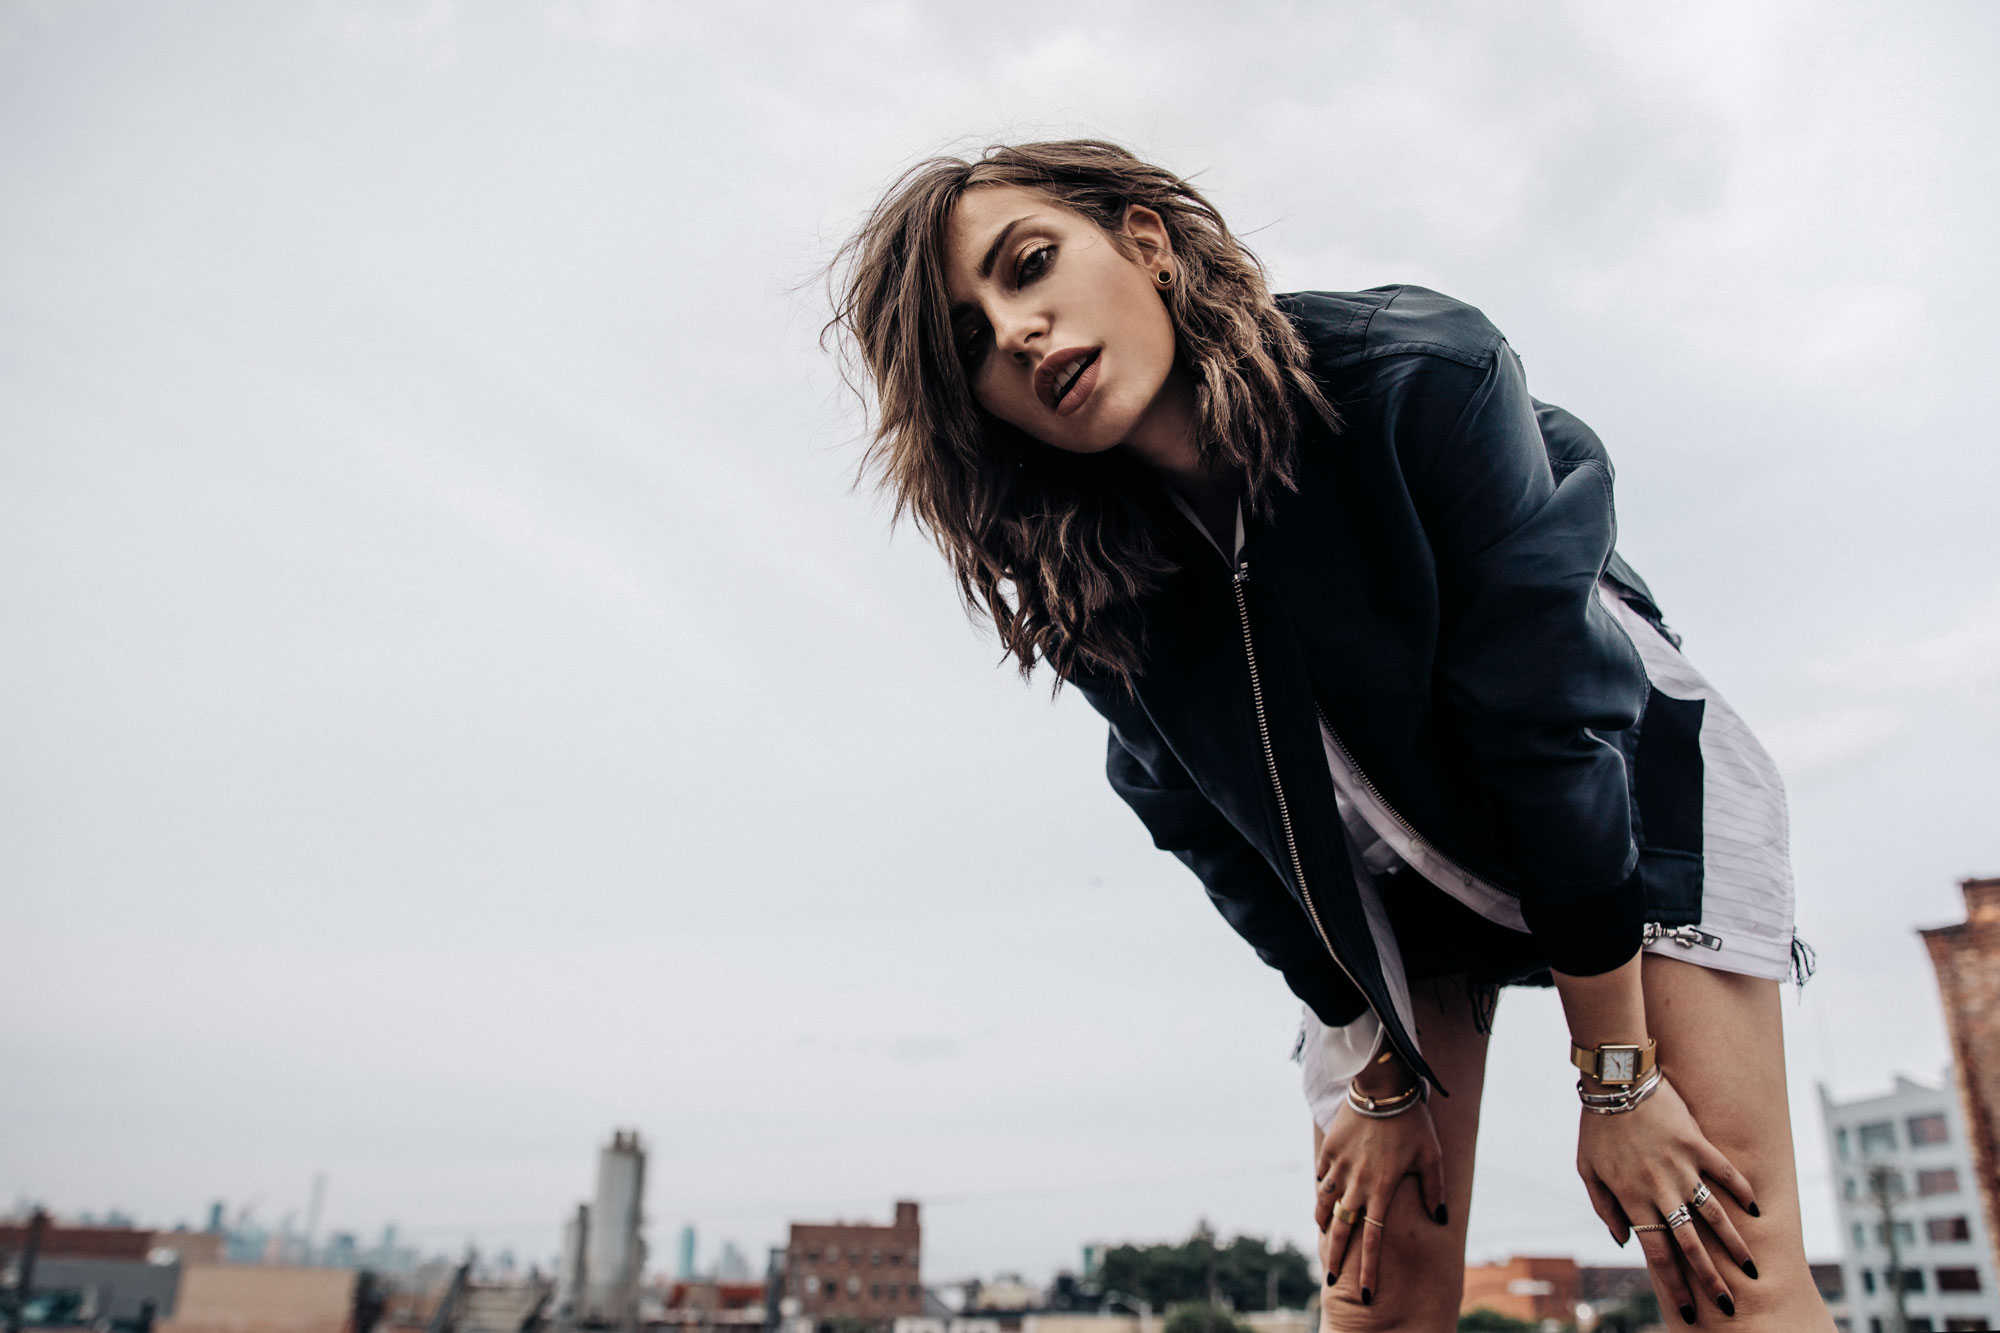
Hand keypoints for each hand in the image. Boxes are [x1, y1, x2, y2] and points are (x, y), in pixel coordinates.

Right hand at [1313, 1096, 1446, 1304]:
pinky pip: (1322, 1174)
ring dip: (1324, 1222)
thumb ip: (1434, 1189)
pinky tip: (1324, 1192)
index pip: (1373, 1240)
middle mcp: (1357, 1183)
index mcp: (1382, 1190)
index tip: (1365, 1292)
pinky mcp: (1330, 1148)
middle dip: (1336, 1256)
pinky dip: (1322, 1186)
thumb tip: (1441, 1218)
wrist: (1382, 1085)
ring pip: (1324, 1203)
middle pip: (1342, 1229)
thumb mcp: (1432, 1155)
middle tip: (1332, 1275)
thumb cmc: (1412, 1121)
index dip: (1368, 1269)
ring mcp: (1340, 1166)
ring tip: (1324, 1233)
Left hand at [1577, 1074, 1760, 1321]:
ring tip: (1750, 1271)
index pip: (1658, 1254)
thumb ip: (1605, 1208)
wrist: (1615, 1081)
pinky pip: (1725, 1173)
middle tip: (1727, 1305)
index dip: (1674, 1284)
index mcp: (1633, 1198)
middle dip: (1710, 1280)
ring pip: (1714, 1215)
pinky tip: (1756, 1212)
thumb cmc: (1597, 1127)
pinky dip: (1742, 1192)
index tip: (1687, 1309)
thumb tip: (1624, 1241)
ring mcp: (1683, 1166)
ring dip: (1734, 1246)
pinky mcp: (1698, 1144)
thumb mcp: (1587, 1170)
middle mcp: (1661, 1188)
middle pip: (1690, 1245)